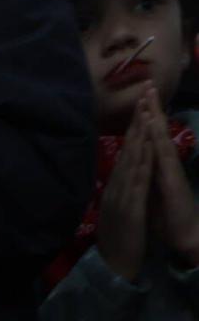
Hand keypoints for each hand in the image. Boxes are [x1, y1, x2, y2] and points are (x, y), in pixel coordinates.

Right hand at [96, 102, 151, 282]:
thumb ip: (119, 192)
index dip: (133, 129)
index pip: (125, 153)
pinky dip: (141, 166)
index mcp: (114, 189)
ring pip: (131, 164)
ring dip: (138, 139)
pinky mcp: (129, 211)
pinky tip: (147, 152)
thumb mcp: (118, 212)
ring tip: (145, 115)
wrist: (114, 269)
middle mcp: (115, 189)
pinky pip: (136, 185)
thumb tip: (121, 176)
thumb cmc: (119, 242)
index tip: (140, 106)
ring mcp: (121, 199)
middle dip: (136, 124)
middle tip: (143, 97)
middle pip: (127, 151)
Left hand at [141, 84, 198, 266]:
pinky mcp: (172, 179)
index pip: (149, 139)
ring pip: (161, 137)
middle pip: (156, 131)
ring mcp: (170, 169)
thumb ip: (145, 179)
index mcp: (158, 167)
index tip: (139, 100)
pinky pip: (163, 156)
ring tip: (151, 95)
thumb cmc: (168, 217)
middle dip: (151, 109)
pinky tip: (153, 126)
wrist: (184, 236)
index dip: (144, 121)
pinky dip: (157, 140)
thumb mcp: (151, 194)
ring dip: (155, 116)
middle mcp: (166, 163)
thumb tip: (135, 170)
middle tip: (147, 85)